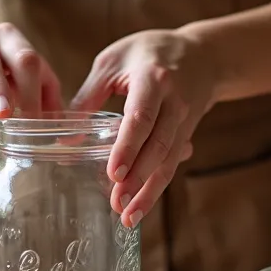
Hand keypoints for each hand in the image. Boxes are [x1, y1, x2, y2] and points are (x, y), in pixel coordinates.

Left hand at [71, 29, 216, 227]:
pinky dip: (155, 188)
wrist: (204, 55)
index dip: (128, 147)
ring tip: (128, 217)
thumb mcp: (113, 62)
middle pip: (158, 146)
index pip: (141, 117)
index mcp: (153, 79)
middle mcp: (174, 103)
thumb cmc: (149, 53)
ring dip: (149, 192)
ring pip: (168, 162)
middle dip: (138, 178)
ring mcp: (184, 121)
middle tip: (117, 204)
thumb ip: (89, 96)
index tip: (113, 173)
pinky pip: (171, 165)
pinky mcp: (186, 136)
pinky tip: (139, 207)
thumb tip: (65, 136)